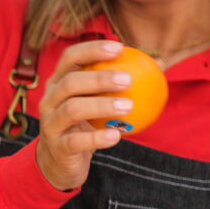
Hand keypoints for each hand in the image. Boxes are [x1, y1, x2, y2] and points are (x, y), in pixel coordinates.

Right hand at [35, 40, 130, 190]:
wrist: (60, 161)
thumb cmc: (83, 124)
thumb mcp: (96, 102)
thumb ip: (120, 84)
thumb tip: (160, 63)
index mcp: (58, 83)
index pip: (70, 58)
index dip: (91, 49)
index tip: (119, 48)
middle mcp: (50, 100)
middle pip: (70, 82)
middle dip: (99, 78)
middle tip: (128, 80)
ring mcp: (50, 124)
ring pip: (71, 110)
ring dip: (101, 106)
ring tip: (128, 107)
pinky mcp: (57, 147)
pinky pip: (76, 141)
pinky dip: (97, 138)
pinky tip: (117, 136)